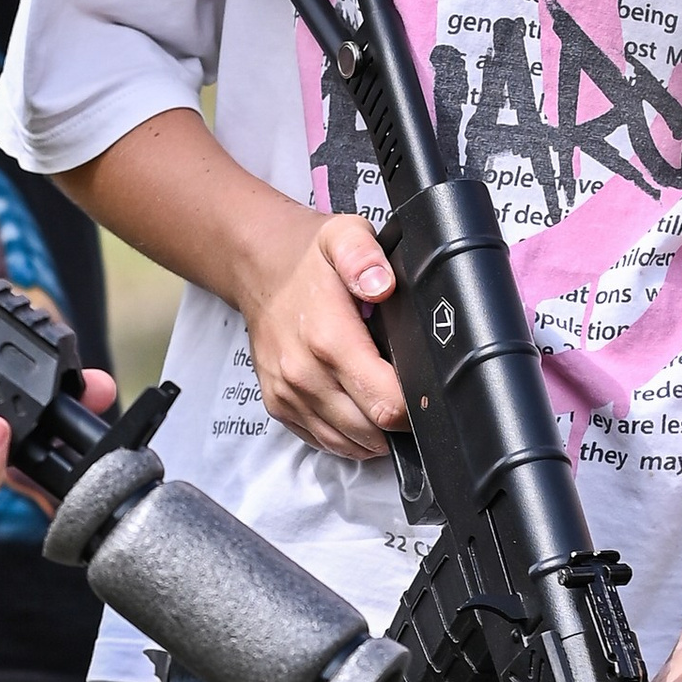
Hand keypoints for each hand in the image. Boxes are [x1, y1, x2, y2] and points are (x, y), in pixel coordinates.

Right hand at [239, 206, 405, 457]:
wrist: (256, 267)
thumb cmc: (306, 258)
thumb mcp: (343, 237)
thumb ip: (365, 257)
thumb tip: (381, 284)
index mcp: (329, 340)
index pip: (386, 404)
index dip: (416, 407)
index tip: (425, 391)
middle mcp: (304, 375)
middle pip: (371, 433)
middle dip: (398, 424)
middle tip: (410, 396)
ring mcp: (288, 394)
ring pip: (347, 445)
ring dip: (374, 434)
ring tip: (385, 403)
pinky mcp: (279, 405)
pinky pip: (322, 441)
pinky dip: (346, 436)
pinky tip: (359, 410)